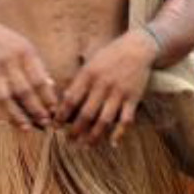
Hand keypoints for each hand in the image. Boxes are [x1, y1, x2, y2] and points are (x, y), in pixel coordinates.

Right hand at [0, 20, 58, 130]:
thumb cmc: (10, 45)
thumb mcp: (28, 49)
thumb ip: (39, 68)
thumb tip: (51, 88)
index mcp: (25, 54)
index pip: (39, 79)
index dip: (47, 96)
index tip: (54, 110)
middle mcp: (9, 64)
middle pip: (23, 91)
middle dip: (35, 109)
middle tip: (45, 123)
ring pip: (4, 98)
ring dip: (16, 115)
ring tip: (27, 128)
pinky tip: (1, 122)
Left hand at [57, 29, 155, 146]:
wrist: (138, 47)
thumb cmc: (111, 55)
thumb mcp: (91, 62)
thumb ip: (78, 80)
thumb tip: (63, 99)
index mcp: (88, 74)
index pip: (70, 100)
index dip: (61, 116)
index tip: (55, 126)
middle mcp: (102, 85)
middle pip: (85, 114)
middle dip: (75, 131)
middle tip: (69, 141)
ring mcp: (119, 92)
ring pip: (104, 121)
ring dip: (93, 136)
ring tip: (85, 146)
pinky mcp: (133, 98)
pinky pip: (125, 120)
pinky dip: (119, 133)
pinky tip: (112, 143)